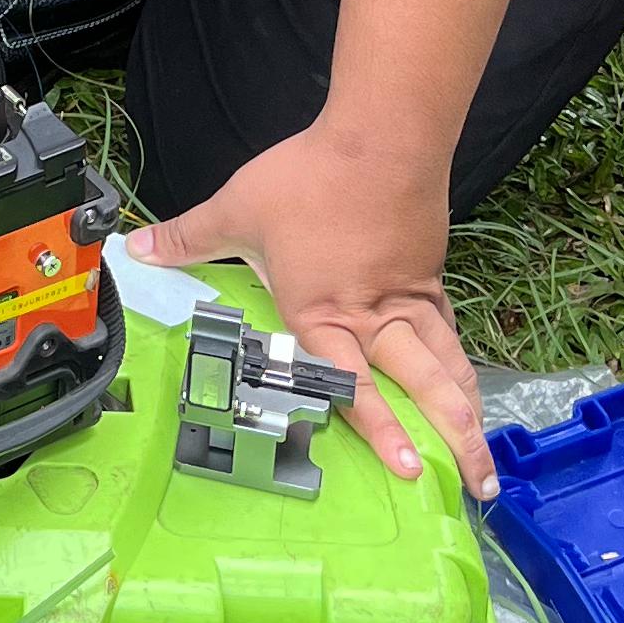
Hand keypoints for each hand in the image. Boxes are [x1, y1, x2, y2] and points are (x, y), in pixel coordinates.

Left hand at [133, 121, 488, 495]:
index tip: (407, 470)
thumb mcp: (237, 208)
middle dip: (454, 437)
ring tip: (486, 458)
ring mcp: (409, 298)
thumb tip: (136, 249)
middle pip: (422, 385)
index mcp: (322, 313)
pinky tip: (464, 385)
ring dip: (468, 411)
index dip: (381, 429)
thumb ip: (189, 237)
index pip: (352, 384)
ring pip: (447, 365)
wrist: (382, 136)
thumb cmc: (308, 178)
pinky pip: (448, 331)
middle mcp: (372, 317)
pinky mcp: (430, 276)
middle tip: (479, 486)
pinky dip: (460, 363)